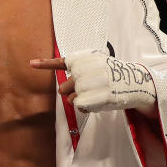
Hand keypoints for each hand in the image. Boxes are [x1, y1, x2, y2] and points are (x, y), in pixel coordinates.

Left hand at [31, 49, 156, 115]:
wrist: (134, 82)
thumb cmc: (113, 76)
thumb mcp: (97, 65)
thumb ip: (80, 73)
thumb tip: (64, 91)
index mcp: (83, 60)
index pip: (61, 62)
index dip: (45, 64)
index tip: (31, 64)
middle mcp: (83, 70)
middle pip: (64, 88)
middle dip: (73, 91)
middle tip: (92, 88)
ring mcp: (86, 83)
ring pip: (70, 98)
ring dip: (80, 100)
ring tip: (97, 94)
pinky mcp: (91, 96)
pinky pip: (79, 105)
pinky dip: (86, 106)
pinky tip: (99, 100)